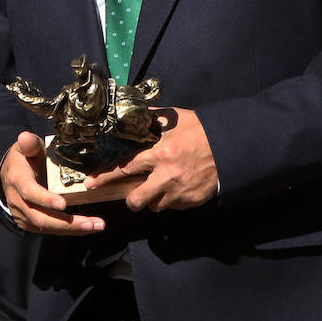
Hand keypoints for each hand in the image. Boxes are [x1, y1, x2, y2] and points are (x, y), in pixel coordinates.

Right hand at [0, 131, 105, 234]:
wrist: (11, 174)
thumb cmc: (25, 158)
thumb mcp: (26, 147)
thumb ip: (30, 144)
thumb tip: (25, 137)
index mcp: (17, 180)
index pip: (29, 192)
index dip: (45, 199)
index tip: (63, 204)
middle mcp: (18, 201)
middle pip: (40, 217)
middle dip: (66, 223)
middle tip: (91, 223)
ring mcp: (23, 215)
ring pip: (47, 227)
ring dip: (73, 229)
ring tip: (97, 225)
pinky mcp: (31, 224)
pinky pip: (51, 230)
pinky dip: (70, 230)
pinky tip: (89, 226)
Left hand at [85, 108, 218, 211]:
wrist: (231, 147)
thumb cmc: (201, 131)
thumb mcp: (175, 120)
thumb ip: (152, 119)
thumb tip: (134, 114)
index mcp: (159, 154)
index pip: (124, 168)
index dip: (105, 177)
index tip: (91, 184)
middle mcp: (166, 176)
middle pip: (136, 199)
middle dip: (131, 199)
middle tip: (132, 193)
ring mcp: (179, 191)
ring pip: (155, 206)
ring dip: (153, 199)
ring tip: (160, 187)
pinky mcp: (191, 201)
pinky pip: (173, 206)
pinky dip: (172, 200)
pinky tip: (178, 187)